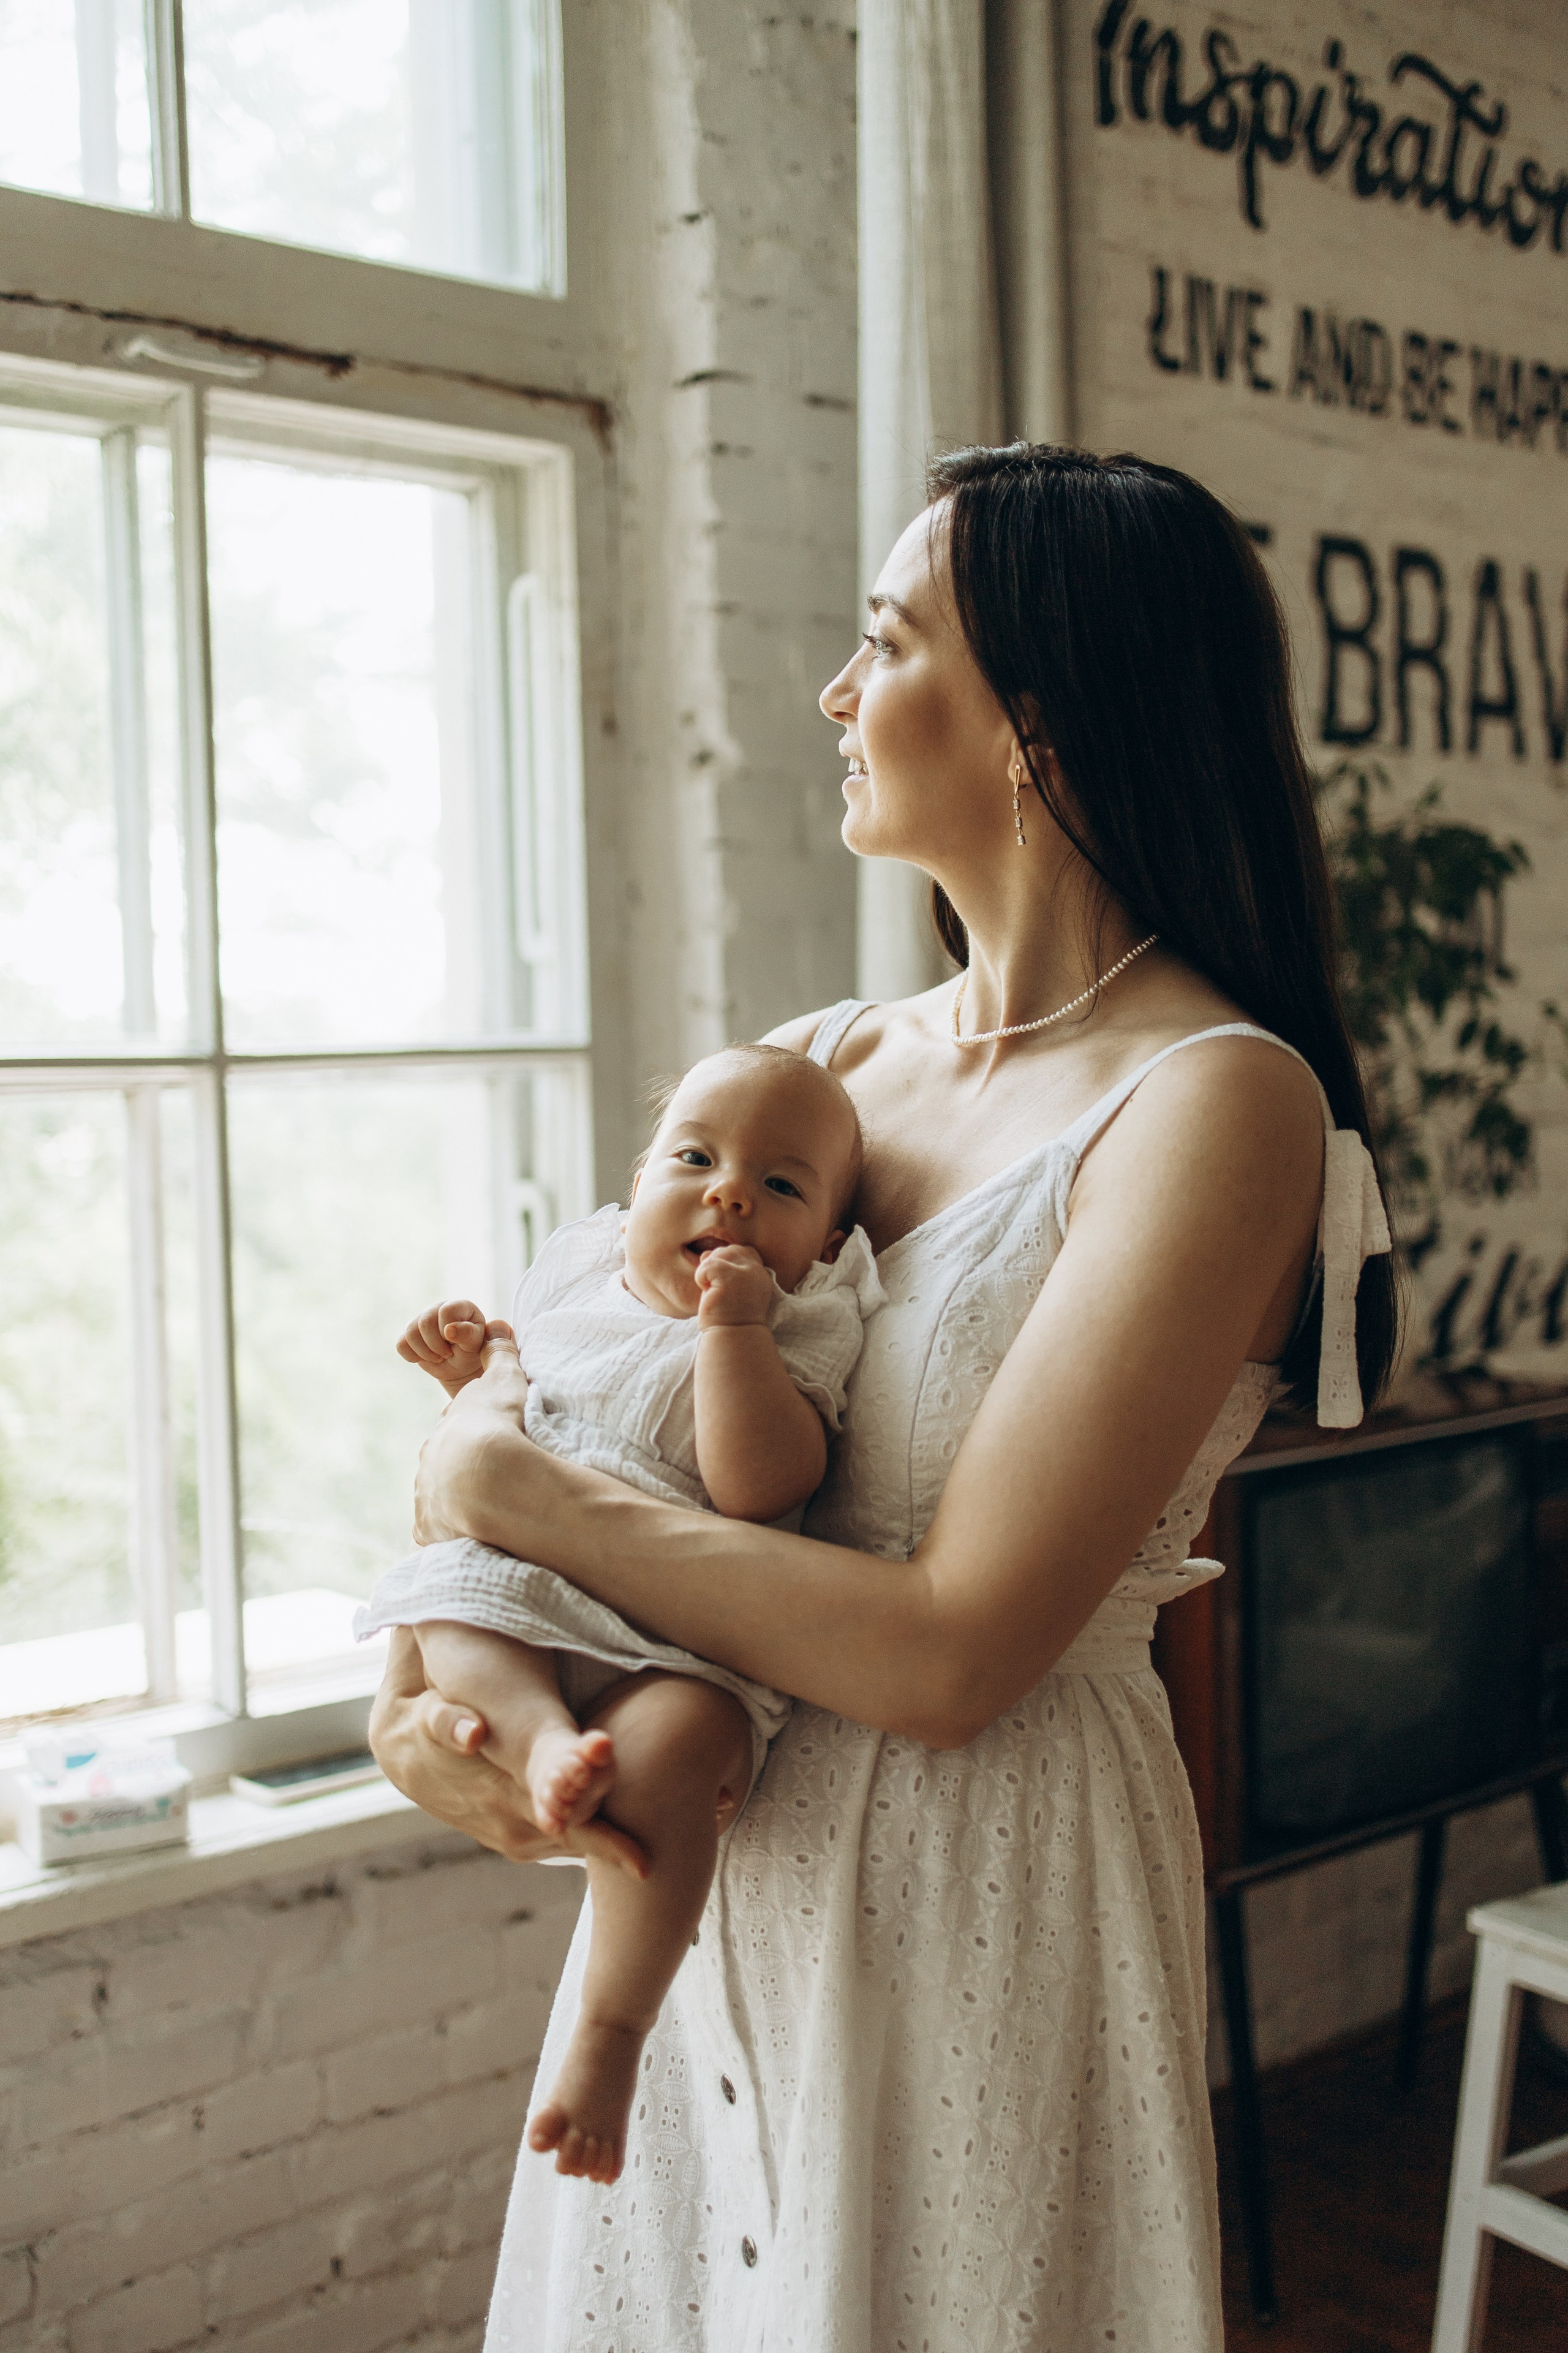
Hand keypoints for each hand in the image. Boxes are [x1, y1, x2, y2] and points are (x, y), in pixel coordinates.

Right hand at [368, 1629, 645, 1874]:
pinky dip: (588, 1840)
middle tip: (653, 1855)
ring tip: (646, 1850)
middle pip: (576, 1843)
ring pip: (571, 1846)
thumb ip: (449, 1720)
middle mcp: (509, 1828)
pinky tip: (618, 1839)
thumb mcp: (431, 1715)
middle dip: (614, 1847)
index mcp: (500, 1798)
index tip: (643, 1860)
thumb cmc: (427, 1725)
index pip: (563, 1826)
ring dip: (604, 1847)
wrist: (404, 1754)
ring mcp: (513, 1839)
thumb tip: (472, 1733)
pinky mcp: (515, 1838)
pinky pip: (562, 1842)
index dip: (603, 1841)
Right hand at [397, 1299, 500, 1394]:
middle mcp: (438, 1308)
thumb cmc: (471, 1351)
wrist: (460, 1366)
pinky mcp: (410, 1334)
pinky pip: (401, 1344)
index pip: (446, 1311)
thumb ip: (468, 1334)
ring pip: (411, 1333)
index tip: (455, 1343)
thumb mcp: (476, 1344)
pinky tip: (426, 1357)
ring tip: (439, 1357)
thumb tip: (449, 1330)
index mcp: (459, 1305)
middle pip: (425, 1322)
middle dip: (436, 1345)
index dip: (448, 1330)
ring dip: (425, 1352)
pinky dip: (413, 1356)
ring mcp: (421, 1319)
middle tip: (447, 1354)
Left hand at [412, 1324, 533, 1544]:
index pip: (455, 1434)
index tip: (493, 1442)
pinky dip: (452, 1534)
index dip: (475, 1436)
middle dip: (462, 1472)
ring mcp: (427, 1498)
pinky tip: (471, 1536)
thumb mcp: (504, 1381)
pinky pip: (439, 1533)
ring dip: (458, 1504)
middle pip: (444, 1468)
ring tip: (488, 1511)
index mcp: (443, 1432)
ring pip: (439, 1501)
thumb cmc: (498, 1424)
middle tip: (492, 1479)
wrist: (490, 1476)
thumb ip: (501, 1356)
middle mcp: (428, 1465)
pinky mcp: (432, 1529)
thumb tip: (497, 1327)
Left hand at [694, 1244, 774, 1328]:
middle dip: (716, 1264)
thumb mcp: (733, 1289)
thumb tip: (706, 1254)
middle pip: (729, 1250)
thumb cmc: (729, 1317)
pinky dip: (700, 1277)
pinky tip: (707, 1293)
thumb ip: (726, 1269)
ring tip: (711, 1291)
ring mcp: (744, 1274)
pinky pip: (707, 1265)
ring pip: (717, 1255)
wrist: (732, 1338)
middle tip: (714, 1287)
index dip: (729, 1261)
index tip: (722, 1282)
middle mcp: (756, 1271)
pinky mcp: (729, 1279)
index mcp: (760, 1274)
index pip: (743, 1251)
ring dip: (707, 1272)